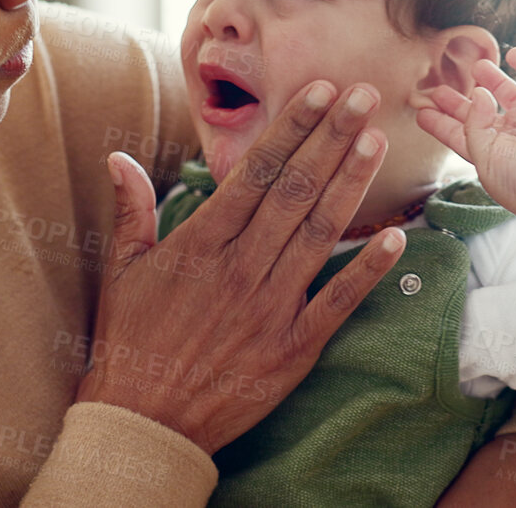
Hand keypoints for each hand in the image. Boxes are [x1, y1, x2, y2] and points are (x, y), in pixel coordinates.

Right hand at [77, 81, 407, 454]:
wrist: (144, 422)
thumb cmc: (130, 343)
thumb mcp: (122, 272)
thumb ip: (132, 211)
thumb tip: (119, 157)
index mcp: (201, 244)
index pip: (256, 172)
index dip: (291, 129)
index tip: (319, 92)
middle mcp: (240, 268)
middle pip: (295, 191)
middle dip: (331, 139)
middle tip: (364, 96)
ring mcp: (270, 308)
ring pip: (318, 234)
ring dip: (351, 185)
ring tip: (377, 141)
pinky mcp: (293, 349)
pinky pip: (336, 303)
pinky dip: (366, 270)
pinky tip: (397, 237)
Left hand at [412, 47, 515, 240]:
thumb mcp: (484, 156)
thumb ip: (473, 123)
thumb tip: (479, 91)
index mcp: (491, 153)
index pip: (460, 134)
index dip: (441, 123)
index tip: (422, 112)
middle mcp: (513, 134)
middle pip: (479, 113)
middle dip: (459, 102)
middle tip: (438, 88)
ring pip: (508, 92)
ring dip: (492, 79)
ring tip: (476, 65)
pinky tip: (514, 54)